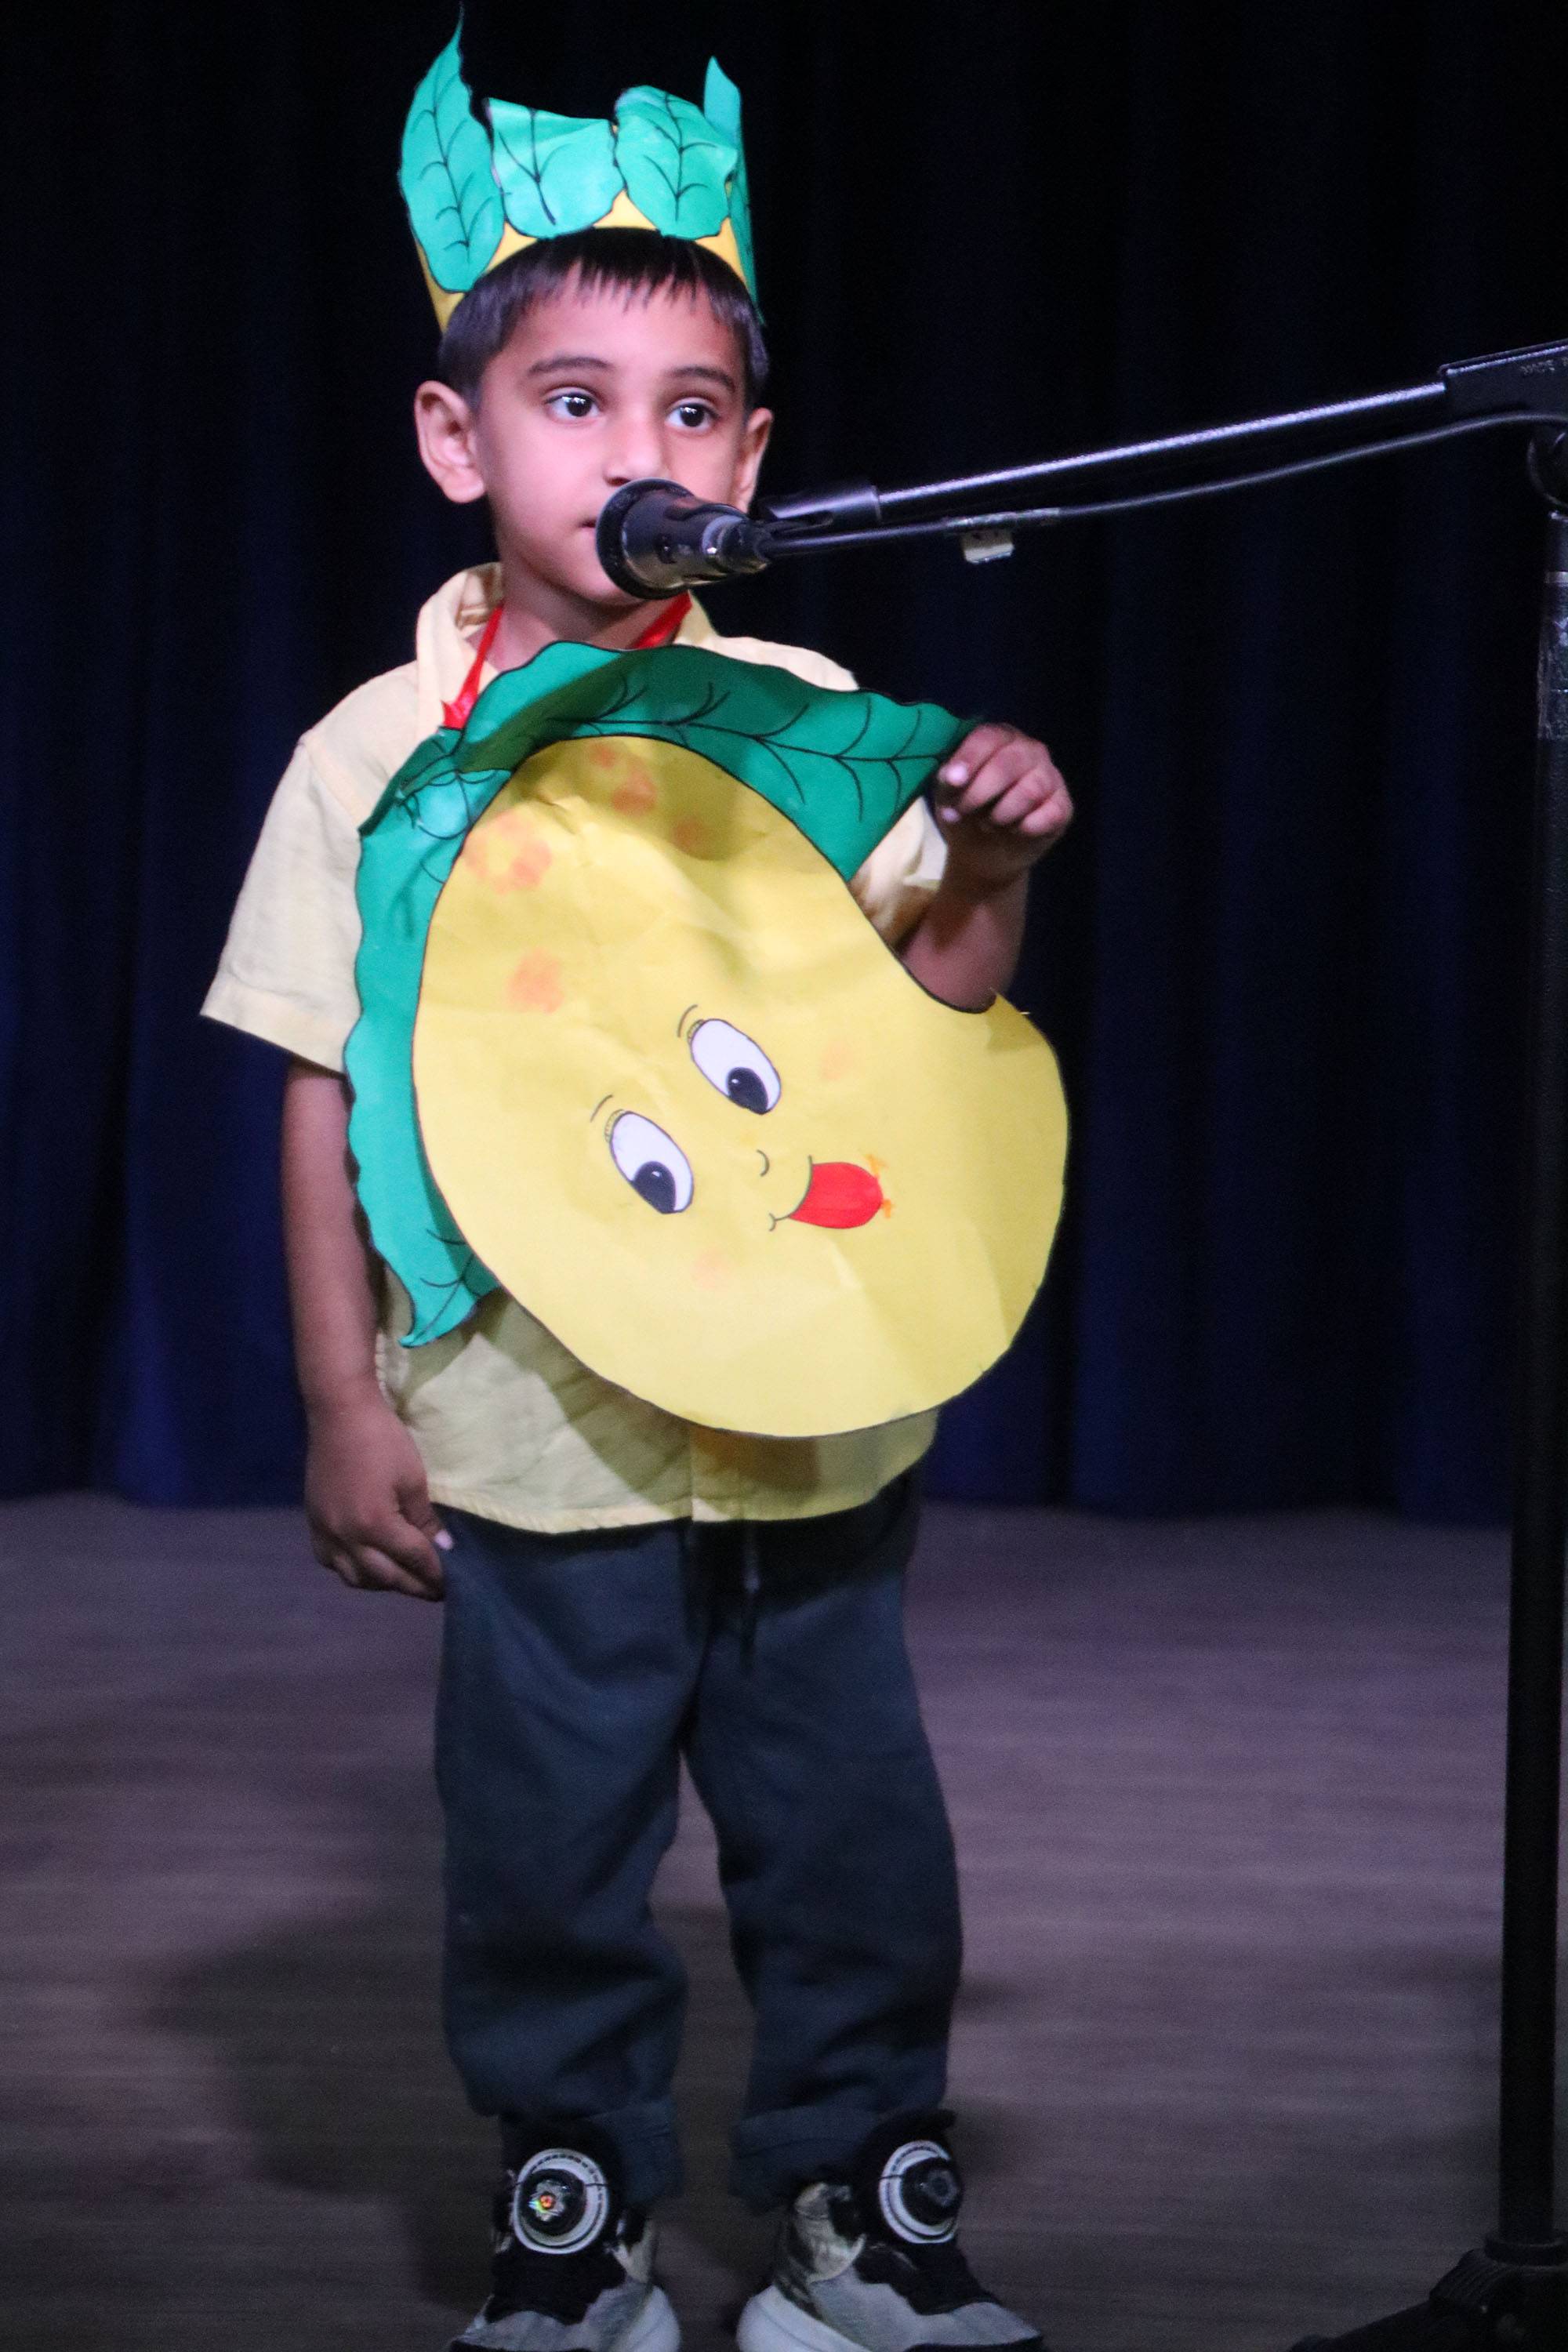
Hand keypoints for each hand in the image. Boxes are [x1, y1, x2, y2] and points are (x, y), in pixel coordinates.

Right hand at [304, 1386, 450, 1600]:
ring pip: (355, 1577)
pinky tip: (368, 1564)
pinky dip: (352, 1570)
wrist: (339, 1413)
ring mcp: (325, 1532)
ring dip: (383, 1583)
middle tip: (434, 1589)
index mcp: (375, 1525)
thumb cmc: (383, 1439)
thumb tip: (442, 1548)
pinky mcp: (313, 1523)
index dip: (435, 1574)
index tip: (453, 1584)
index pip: (413, 1560)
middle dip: (413, 1585)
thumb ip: (425, 1520)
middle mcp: (346, 1537)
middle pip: (385, 1577)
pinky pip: (331, 1562)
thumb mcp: (413, 1479)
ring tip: (404, 1577)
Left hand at [933, 723, 1072, 895]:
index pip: (987, 738)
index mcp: (1000, 738)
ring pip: (1030, 791)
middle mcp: (1030, 750)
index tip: (952, 781)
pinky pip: (1048, 815)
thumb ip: (948, 780)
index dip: (969, 758)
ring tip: (987, 824)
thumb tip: (951, 777)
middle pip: (1007, 764)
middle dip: (979, 793)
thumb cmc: (966, 811)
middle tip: (962, 811)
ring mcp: (1050, 776)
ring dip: (1001, 814)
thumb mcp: (949, 794)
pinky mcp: (1063, 806)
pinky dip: (1025, 828)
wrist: (984, 851)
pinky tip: (1013, 831)